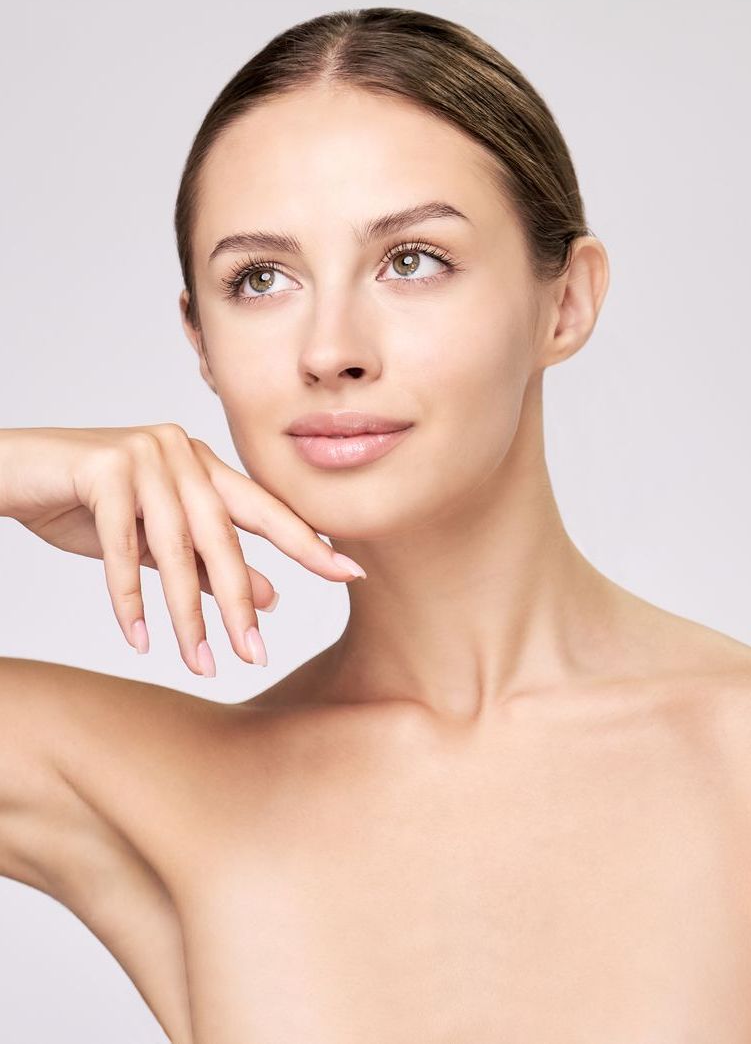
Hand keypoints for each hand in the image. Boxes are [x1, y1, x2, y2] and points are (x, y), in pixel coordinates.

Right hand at [0, 424, 365, 676]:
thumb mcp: (159, 543)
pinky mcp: (104, 468)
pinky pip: (121, 548)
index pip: (265, 510)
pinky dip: (129, 600)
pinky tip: (141, 640)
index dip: (308, 543)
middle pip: (223, 538)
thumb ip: (212, 564)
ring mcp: (145, 455)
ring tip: (201, 663)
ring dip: (186, 615)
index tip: (350, 573)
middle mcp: (184, 453)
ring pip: (174, 551)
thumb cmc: (91, 504)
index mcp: (205, 465)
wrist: (17, 472)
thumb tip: (272, 599)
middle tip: (256, 654)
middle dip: (240, 603)